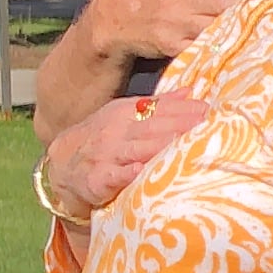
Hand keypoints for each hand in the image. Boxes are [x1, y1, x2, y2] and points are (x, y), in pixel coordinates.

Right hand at [40, 89, 210, 218]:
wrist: (62, 164)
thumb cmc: (105, 139)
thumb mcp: (126, 115)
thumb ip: (158, 105)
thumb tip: (190, 92)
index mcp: (126, 113)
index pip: (159, 109)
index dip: (184, 110)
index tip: (210, 110)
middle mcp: (117, 131)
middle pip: (153, 127)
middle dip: (180, 125)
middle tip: (207, 125)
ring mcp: (106, 155)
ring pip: (137, 149)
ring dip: (160, 146)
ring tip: (184, 143)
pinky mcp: (97, 179)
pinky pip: (114, 175)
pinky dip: (126, 173)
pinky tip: (140, 171)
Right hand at [87, 0, 261, 62]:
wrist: (110, 19)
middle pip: (232, 4)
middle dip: (254, 6)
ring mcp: (179, 24)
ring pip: (222, 27)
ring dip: (241, 28)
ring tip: (262, 27)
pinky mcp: (174, 46)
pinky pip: (205, 48)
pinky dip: (222, 47)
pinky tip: (237, 45)